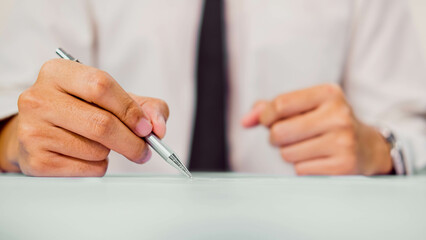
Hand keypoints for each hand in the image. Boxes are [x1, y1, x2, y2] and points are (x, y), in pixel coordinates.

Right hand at [0, 59, 168, 175]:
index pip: (101, 86)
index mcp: (57, 72)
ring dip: (110, 153)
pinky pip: (86, 169)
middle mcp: (38, 98)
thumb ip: (145, 107)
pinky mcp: (35, 161)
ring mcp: (33, 130)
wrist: (40, 132)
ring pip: (95, 150)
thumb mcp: (112, 98)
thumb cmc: (80, 111)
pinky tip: (86, 156)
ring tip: (100, 144)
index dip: (130, 109)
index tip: (146, 127)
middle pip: (101, 123)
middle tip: (144, 149)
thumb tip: (158, 127)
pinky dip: (98, 167)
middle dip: (132, 141)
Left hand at [242, 84, 392, 175]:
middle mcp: (338, 115)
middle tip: (288, 136)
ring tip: (307, 147)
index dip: (266, 116)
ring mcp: (343, 141)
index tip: (269, 121)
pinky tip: (318, 159)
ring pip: (288, 154)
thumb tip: (245, 121)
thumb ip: (272, 108)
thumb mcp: (306, 106)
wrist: (367, 147)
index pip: (281, 104)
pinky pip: (300, 170)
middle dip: (276, 137)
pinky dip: (302, 167)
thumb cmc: (327, 122)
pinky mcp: (343, 165)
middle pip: (280, 132)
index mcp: (328, 94)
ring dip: (290, 153)